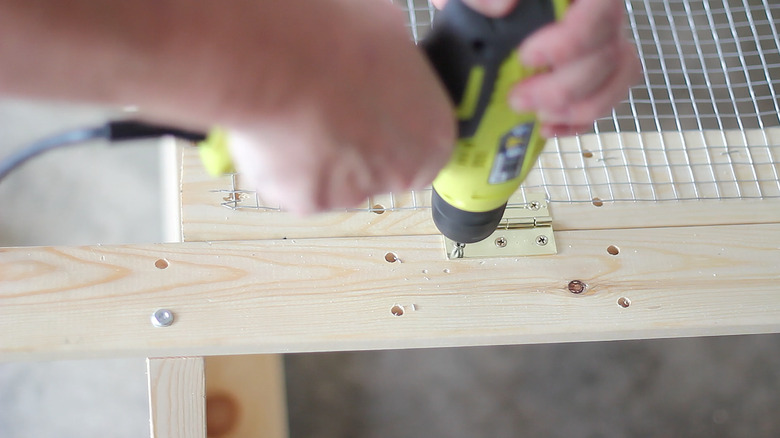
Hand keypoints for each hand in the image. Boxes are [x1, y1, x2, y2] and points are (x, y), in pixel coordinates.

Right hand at [224, 0, 454, 213]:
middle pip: (381, 169)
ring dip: (320, 154)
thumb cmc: (340, 38)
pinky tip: (282, 128)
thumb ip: (398, 68)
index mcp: (434, 136)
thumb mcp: (393, 37)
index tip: (375, 112)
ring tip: (301, 111)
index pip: (424, 150)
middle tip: (333, 108)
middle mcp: (400, 173)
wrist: (285, 59)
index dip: (395, 129)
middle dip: (358, 145)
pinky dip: (287, 164)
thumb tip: (387, 61)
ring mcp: (352, 192)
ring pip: (335, 178)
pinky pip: (297, 184)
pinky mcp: (307, 201)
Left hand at [432, 0, 640, 136]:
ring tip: (536, 116)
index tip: (526, 58)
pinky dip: (579, 121)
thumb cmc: (487, 0)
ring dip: (577, 109)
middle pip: (607, 54)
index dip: (570, 41)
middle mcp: (599, 14)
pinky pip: (607, 98)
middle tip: (517, 99)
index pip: (600, 9)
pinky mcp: (596, 73)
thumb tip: (502, 7)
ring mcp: (602, 43)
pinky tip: (547, 128)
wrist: (484, 14)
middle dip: (562, 88)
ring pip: (617, 79)